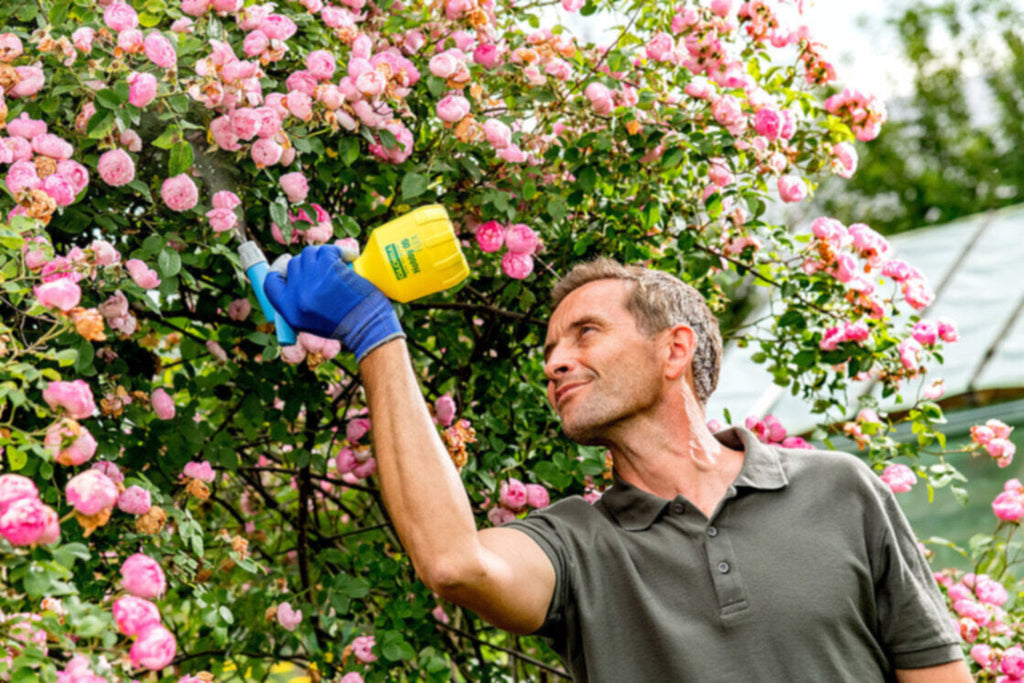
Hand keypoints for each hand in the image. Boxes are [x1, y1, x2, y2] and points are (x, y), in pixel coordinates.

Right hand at [263, 245, 403, 360]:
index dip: (279, 271)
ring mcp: (311, 280)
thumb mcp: (309, 323)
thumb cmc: (345, 326)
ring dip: (323, 256)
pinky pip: (327, 250)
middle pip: (293, 265)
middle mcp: (296, 294)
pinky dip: (338, 251)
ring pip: (309, 254)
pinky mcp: (328, 269)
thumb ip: (297, 303)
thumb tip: (295, 279)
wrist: (367, 328)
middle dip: (309, 264)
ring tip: (336, 264)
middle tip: (324, 269)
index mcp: (288, 310)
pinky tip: (348, 257)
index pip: (271, 282)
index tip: (289, 265)